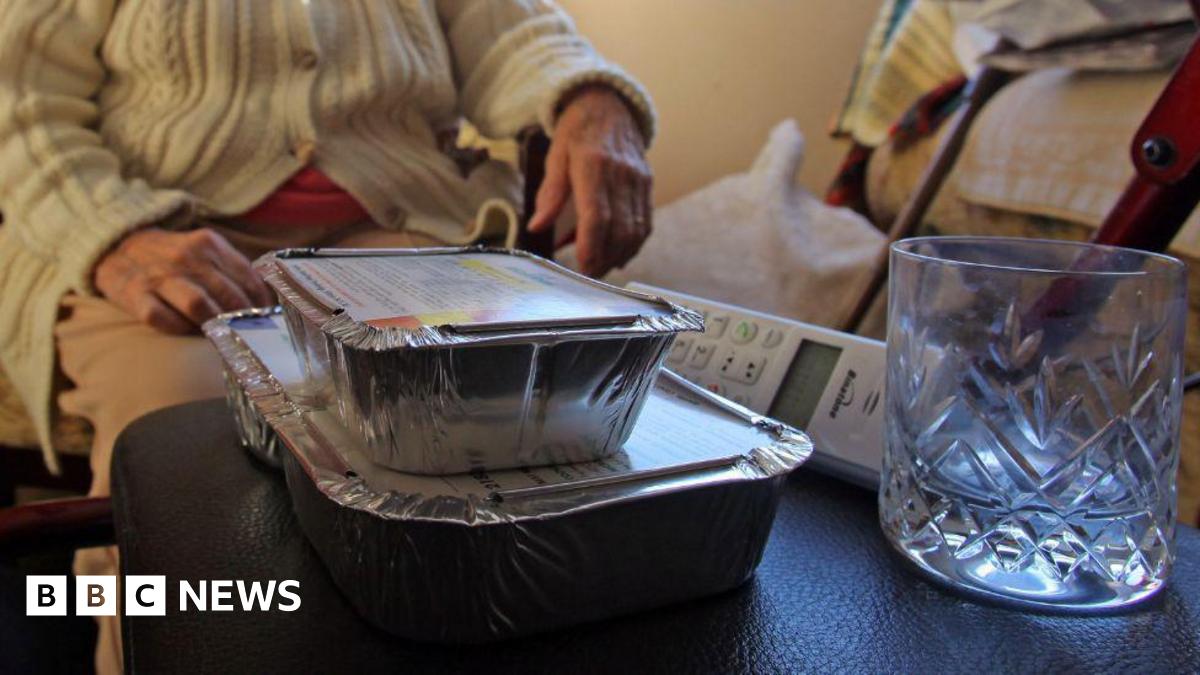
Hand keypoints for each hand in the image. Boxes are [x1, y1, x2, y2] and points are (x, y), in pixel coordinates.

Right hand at [93, 227, 272, 333]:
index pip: (248, 278)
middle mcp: (185, 258)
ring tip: (221, 333)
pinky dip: (180, 329)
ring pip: (199, 306)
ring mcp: (158, 277)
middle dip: (242, 319)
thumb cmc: (172, 256)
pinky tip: (187, 331)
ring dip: (215, 325)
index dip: (261, 303)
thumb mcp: (205, 249)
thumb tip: (266, 298)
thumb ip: (233, 269)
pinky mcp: (134, 295)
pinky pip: (163, 319)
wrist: (117, 246)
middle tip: (247, 332)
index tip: (267, 317)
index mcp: (208, 244)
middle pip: (227, 296)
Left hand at [528, 84, 651, 276]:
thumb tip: (537, 226)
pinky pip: (645, 222)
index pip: (597, 214)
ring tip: (599, 268)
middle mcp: (622, 174)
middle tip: (587, 276)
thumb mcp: (555, 156)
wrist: (608, 104)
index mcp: (594, 165)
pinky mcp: (647, 185)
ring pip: (636, 230)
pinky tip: (617, 255)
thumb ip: (549, 194)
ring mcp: (639, 180)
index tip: (581, 265)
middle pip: (619, 228)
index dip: (590, 244)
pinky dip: (633, 244)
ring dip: (619, 255)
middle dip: (604, 258)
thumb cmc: (577, 131)